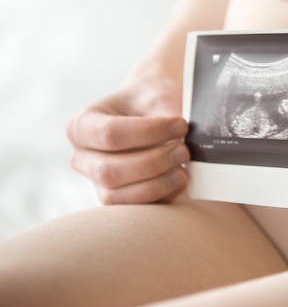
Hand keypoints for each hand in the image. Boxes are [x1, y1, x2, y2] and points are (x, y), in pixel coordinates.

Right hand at [66, 76, 190, 204]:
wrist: (154, 111)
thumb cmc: (150, 101)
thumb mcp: (156, 96)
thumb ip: (166, 114)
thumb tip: (186, 137)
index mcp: (81, 127)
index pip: (109, 134)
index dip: (149, 132)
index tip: (181, 125)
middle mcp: (83, 159)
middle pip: (109, 171)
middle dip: (153, 163)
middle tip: (184, 150)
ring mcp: (98, 183)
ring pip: (119, 196)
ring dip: (157, 185)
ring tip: (183, 168)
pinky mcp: (120, 200)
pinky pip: (135, 210)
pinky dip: (161, 198)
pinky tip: (179, 182)